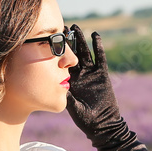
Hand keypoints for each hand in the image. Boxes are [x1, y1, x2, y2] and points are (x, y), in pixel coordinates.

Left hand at [65, 24, 126, 142]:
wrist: (102, 124)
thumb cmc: (86, 120)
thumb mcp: (73, 107)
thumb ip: (68, 97)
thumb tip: (61, 87)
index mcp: (69, 81)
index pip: (61, 63)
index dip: (56, 52)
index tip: (49, 40)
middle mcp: (79, 75)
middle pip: (71, 53)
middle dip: (67, 40)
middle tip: (60, 26)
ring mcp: (91, 74)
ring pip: (84, 52)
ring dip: (80, 39)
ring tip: (76, 27)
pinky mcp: (102, 74)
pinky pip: (100, 58)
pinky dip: (98, 47)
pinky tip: (95, 35)